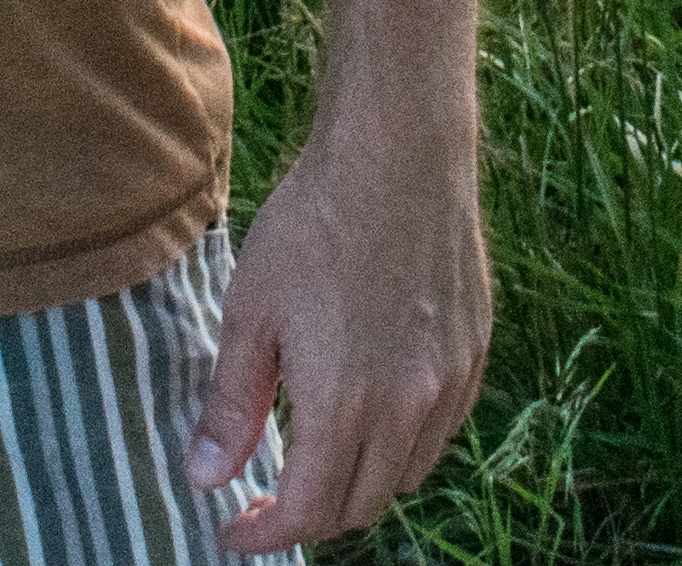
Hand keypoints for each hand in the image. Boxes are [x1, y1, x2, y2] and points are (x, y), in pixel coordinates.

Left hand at [191, 117, 488, 551]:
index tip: (234, 529)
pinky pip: (442, 430)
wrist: (397, 152)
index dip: (267, 533)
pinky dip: (405, 444)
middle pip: (361, 506)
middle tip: (269, 498)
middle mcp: (406, 405)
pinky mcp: (475, 350)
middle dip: (311, 517)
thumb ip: (231, 406)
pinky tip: (373, 411)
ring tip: (320, 455)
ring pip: (407, 474)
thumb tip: (206, 478)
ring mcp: (449, 380)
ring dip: (360, 483)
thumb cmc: (312, 223)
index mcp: (344, 403)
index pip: (309, 511)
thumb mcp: (251, 312)